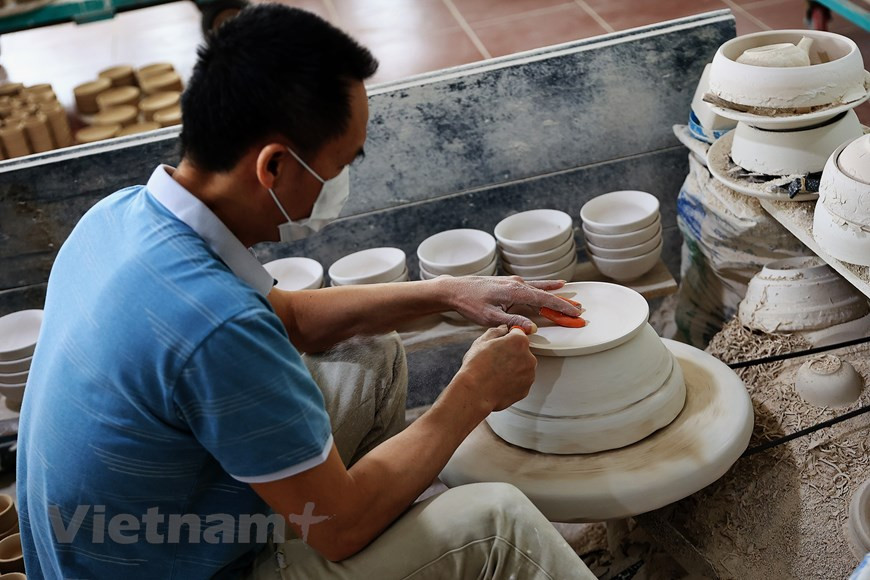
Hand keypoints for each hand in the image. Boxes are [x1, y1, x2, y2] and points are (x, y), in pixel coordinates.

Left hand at [442, 275, 581, 333]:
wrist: (455, 289)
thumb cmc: (470, 303)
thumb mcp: (489, 317)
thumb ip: (511, 322)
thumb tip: (531, 328)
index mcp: (515, 292)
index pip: (544, 301)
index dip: (561, 308)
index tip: (575, 313)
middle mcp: (517, 284)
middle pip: (546, 295)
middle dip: (563, 303)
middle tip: (580, 310)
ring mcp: (514, 282)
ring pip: (541, 289)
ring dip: (556, 295)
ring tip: (572, 298)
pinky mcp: (510, 283)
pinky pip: (533, 286)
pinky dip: (545, 287)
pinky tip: (554, 285)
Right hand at [455, 325, 536, 411]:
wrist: (475, 392)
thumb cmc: (476, 367)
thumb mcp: (482, 341)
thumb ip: (496, 331)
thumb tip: (502, 329)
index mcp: (519, 342)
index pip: (518, 333)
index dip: (507, 337)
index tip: (500, 343)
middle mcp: (529, 357)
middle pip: (522, 351)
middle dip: (511, 354)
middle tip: (495, 360)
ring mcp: (529, 375)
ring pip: (522, 367)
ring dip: (513, 368)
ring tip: (496, 373)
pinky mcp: (526, 389)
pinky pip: (521, 382)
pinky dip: (513, 382)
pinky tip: (499, 382)